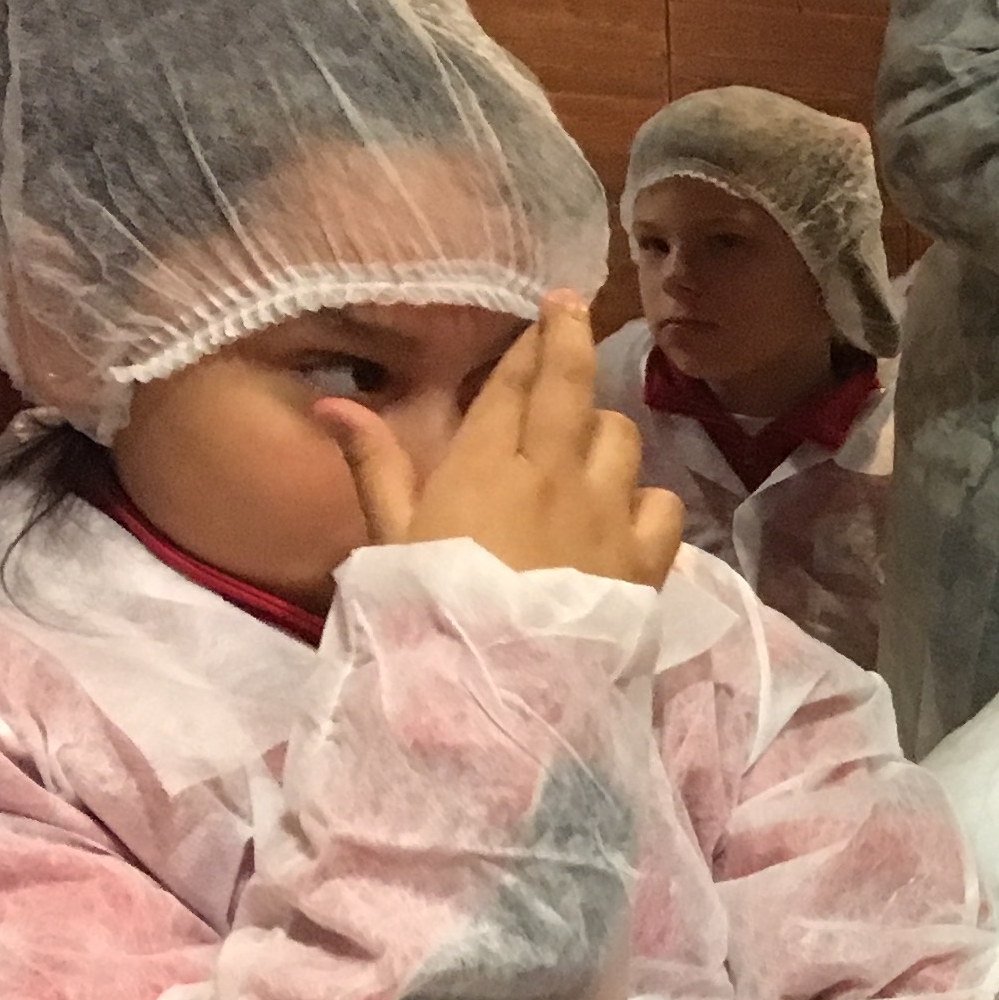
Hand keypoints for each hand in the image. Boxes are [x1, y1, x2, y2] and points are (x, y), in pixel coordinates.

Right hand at [322, 292, 683, 586]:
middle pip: (575, 389)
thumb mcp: (391, 541)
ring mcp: (607, 515)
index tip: (550, 306)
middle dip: (574, 340)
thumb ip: (375, 467)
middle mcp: (555, 475)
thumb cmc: (435, 615)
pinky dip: (649, 500)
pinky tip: (629, 514)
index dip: (534, 341)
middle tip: (573, 312)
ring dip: (606, 434)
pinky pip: (664, 504)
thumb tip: (334, 404)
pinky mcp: (646, 560)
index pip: (516, 386)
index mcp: (487, 465)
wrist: (502, 693)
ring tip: (588, 447)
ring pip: (622, 439)